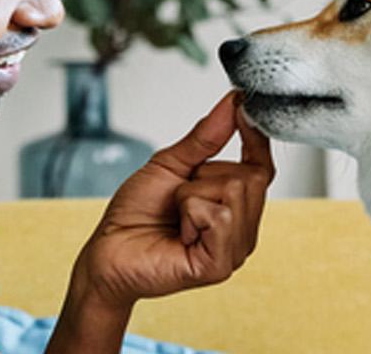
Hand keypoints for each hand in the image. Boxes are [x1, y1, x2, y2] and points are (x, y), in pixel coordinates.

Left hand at [45, 92, 274, 352]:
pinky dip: (191, 214)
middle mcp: (240, 230)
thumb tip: (232, 104)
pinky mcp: (219, 265)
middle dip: (205, 175)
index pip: (262, 166)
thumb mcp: (171, 164)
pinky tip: (179, 234)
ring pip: (235, 192)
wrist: (108, 250)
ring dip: (192, 195)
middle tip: (178, 197)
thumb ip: (206, 137)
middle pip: (251, 177)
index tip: (243, 106)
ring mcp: (233, 250)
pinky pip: (220, 216)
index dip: (255, 136)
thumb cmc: (135, 214)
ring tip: (177, 216)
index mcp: (234, 206)